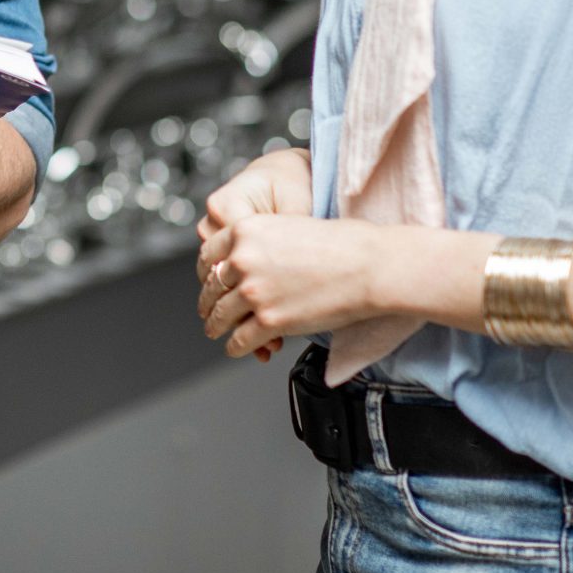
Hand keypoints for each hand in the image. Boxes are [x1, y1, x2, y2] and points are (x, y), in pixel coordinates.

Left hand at [197, 214, 388, 359]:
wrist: (367, 266)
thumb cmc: (339, 244)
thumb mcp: (286, 225)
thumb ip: (260, 241)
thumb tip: (247, 258)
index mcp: (245, 230)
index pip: (209, 254)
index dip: (205, 272)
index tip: (206, 281)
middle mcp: (243, 260)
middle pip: (211, 286)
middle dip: (207, 301)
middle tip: (206, 310)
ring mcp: (254, 292)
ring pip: (221, 315)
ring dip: (215, 326)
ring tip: (215, 331)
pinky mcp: (269, 321)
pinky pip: (241, 340)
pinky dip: (235, 347)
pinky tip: (236, 348)